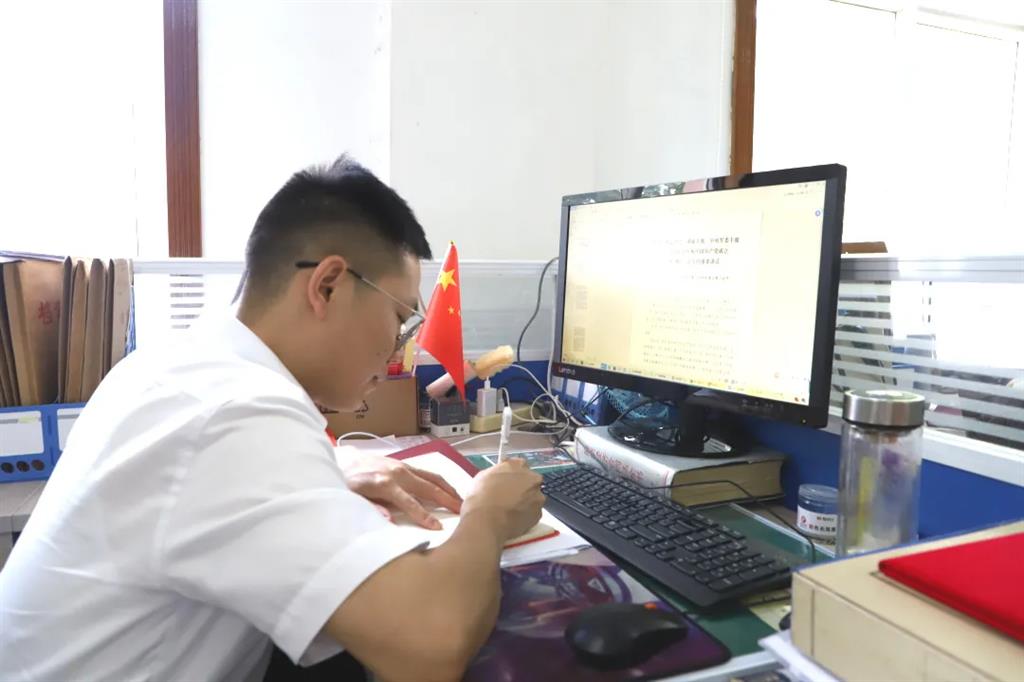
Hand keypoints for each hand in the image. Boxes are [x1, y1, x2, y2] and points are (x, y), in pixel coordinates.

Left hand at [338, 453, 462, 529]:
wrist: (340, 460)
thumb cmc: (345, 484)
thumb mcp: (352, 499)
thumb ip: (371, 509)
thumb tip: (389, 521)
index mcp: (385, 484)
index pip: (410, 503)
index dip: (424, 516)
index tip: (438, 528)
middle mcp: (397, 472)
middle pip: (428, 488)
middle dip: (447, 500)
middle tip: (463, 511)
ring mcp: (402, 466)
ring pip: (431, 477)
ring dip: (448, 488)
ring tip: (461, 500)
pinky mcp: (403, 463)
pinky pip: (426, 472)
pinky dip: (440, 481)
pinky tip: (447, 489)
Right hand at [461, 459, 544, 541]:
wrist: (485, 521)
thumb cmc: (480, 497)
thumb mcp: (483, 476)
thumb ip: (497, 473)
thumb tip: (499, 476)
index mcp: (518, 465)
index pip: (520, 465)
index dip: (513, 475)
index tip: (508, 481)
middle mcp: (532, 478)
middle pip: (530, 481)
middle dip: (522, 488)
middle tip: (509, 497)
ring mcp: (538, 496)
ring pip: (533, 498)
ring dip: (525, 502)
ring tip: (509, 510)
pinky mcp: (539, 514)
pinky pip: (533, 513)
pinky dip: (526, 515)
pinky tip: (513, 519)